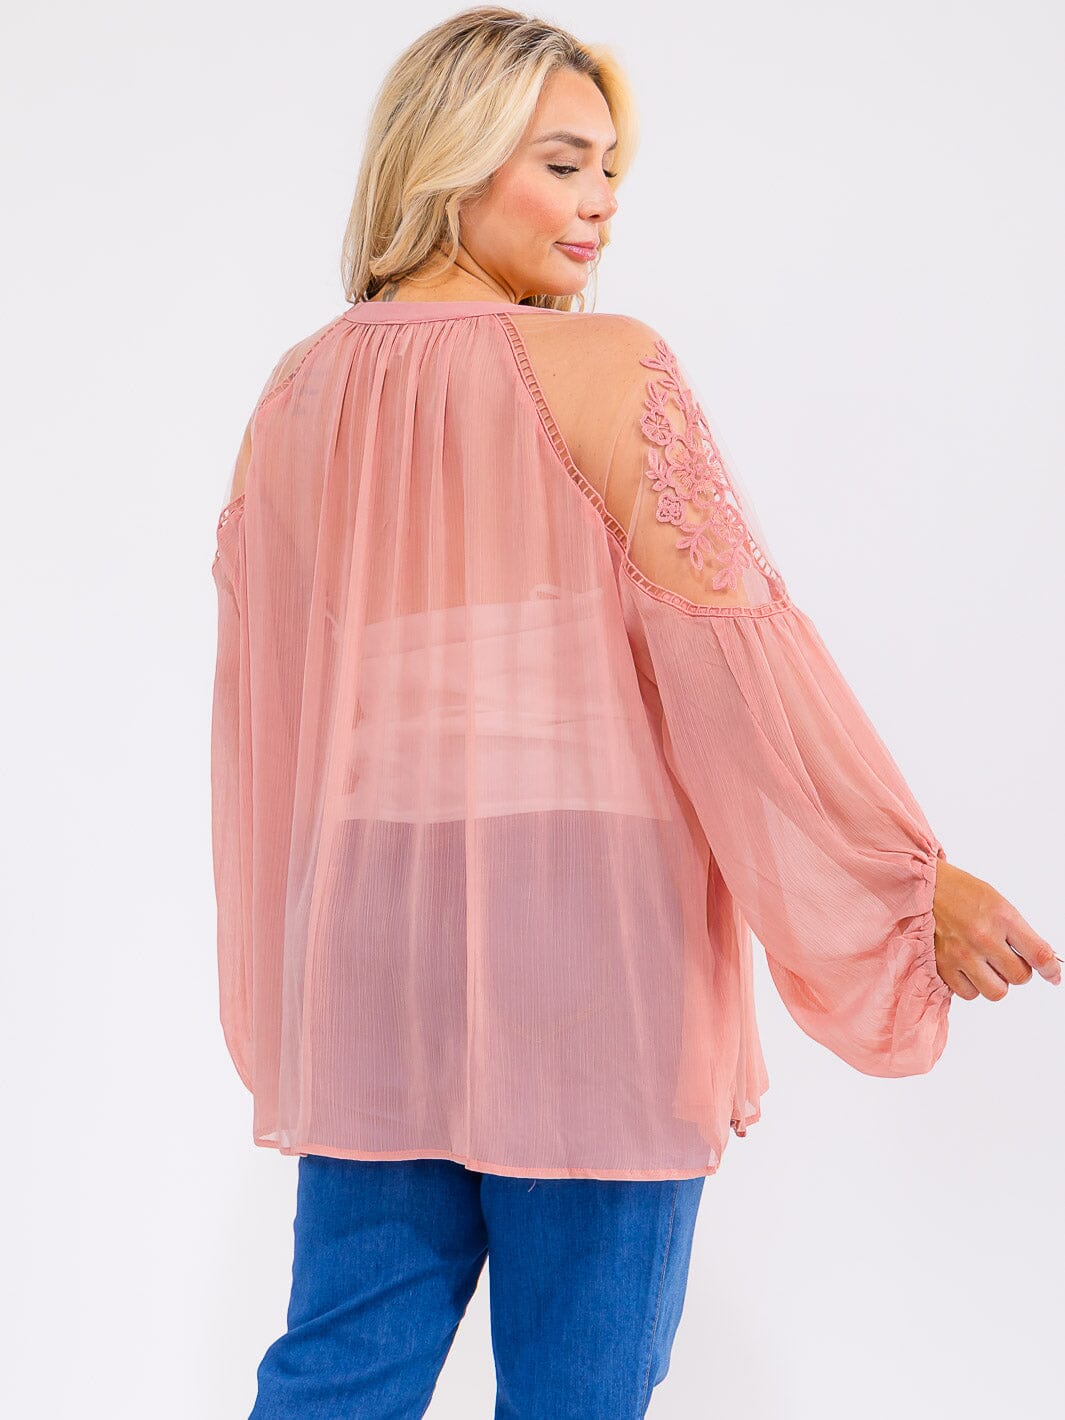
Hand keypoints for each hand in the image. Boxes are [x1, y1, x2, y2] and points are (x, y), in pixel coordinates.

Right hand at [932, 858, 1060, 998]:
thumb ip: (1019, 932)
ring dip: (995, 981)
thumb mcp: (998, 903)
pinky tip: (967, 968)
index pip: (1039, 955)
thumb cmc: (961, 892)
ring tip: (986, 965)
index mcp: (1002, 917)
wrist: (924, 887)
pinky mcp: (943, 965)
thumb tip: (1041, 960)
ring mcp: (961, 954)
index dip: (1051, 971)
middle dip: (1018, 970)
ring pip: (996, 992)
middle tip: (1006, 959)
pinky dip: (971, 985)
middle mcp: (983, 937)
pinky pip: (969, 994)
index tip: (1053, 976)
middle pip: (1020, 977)